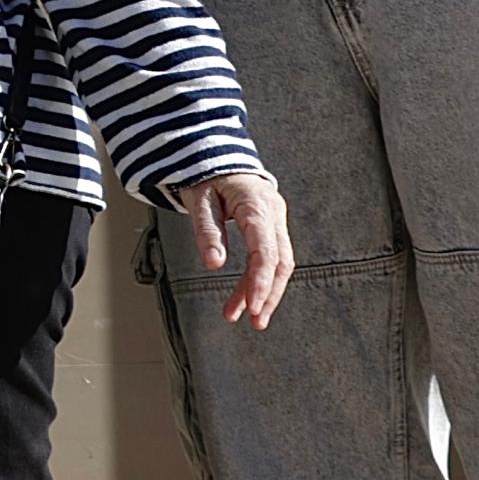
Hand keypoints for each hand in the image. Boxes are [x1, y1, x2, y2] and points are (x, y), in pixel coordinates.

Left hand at [167, 169, 296, 328]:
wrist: (219, 157)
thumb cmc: (207, 176)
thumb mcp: (198, 200)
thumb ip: (207, 231)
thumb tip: (214, 265)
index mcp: (257, 204)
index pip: (265, 250)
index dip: (260, 281)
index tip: (251, 307)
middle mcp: (273, 213)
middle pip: (280, 261)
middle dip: (268, 294)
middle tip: (253, 322)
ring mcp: (276, 220)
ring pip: (279, 263)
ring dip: (266, 291)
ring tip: (247, 318)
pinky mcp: (272, 226)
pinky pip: (272, 257)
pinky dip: (262, 279)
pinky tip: (250, 298)